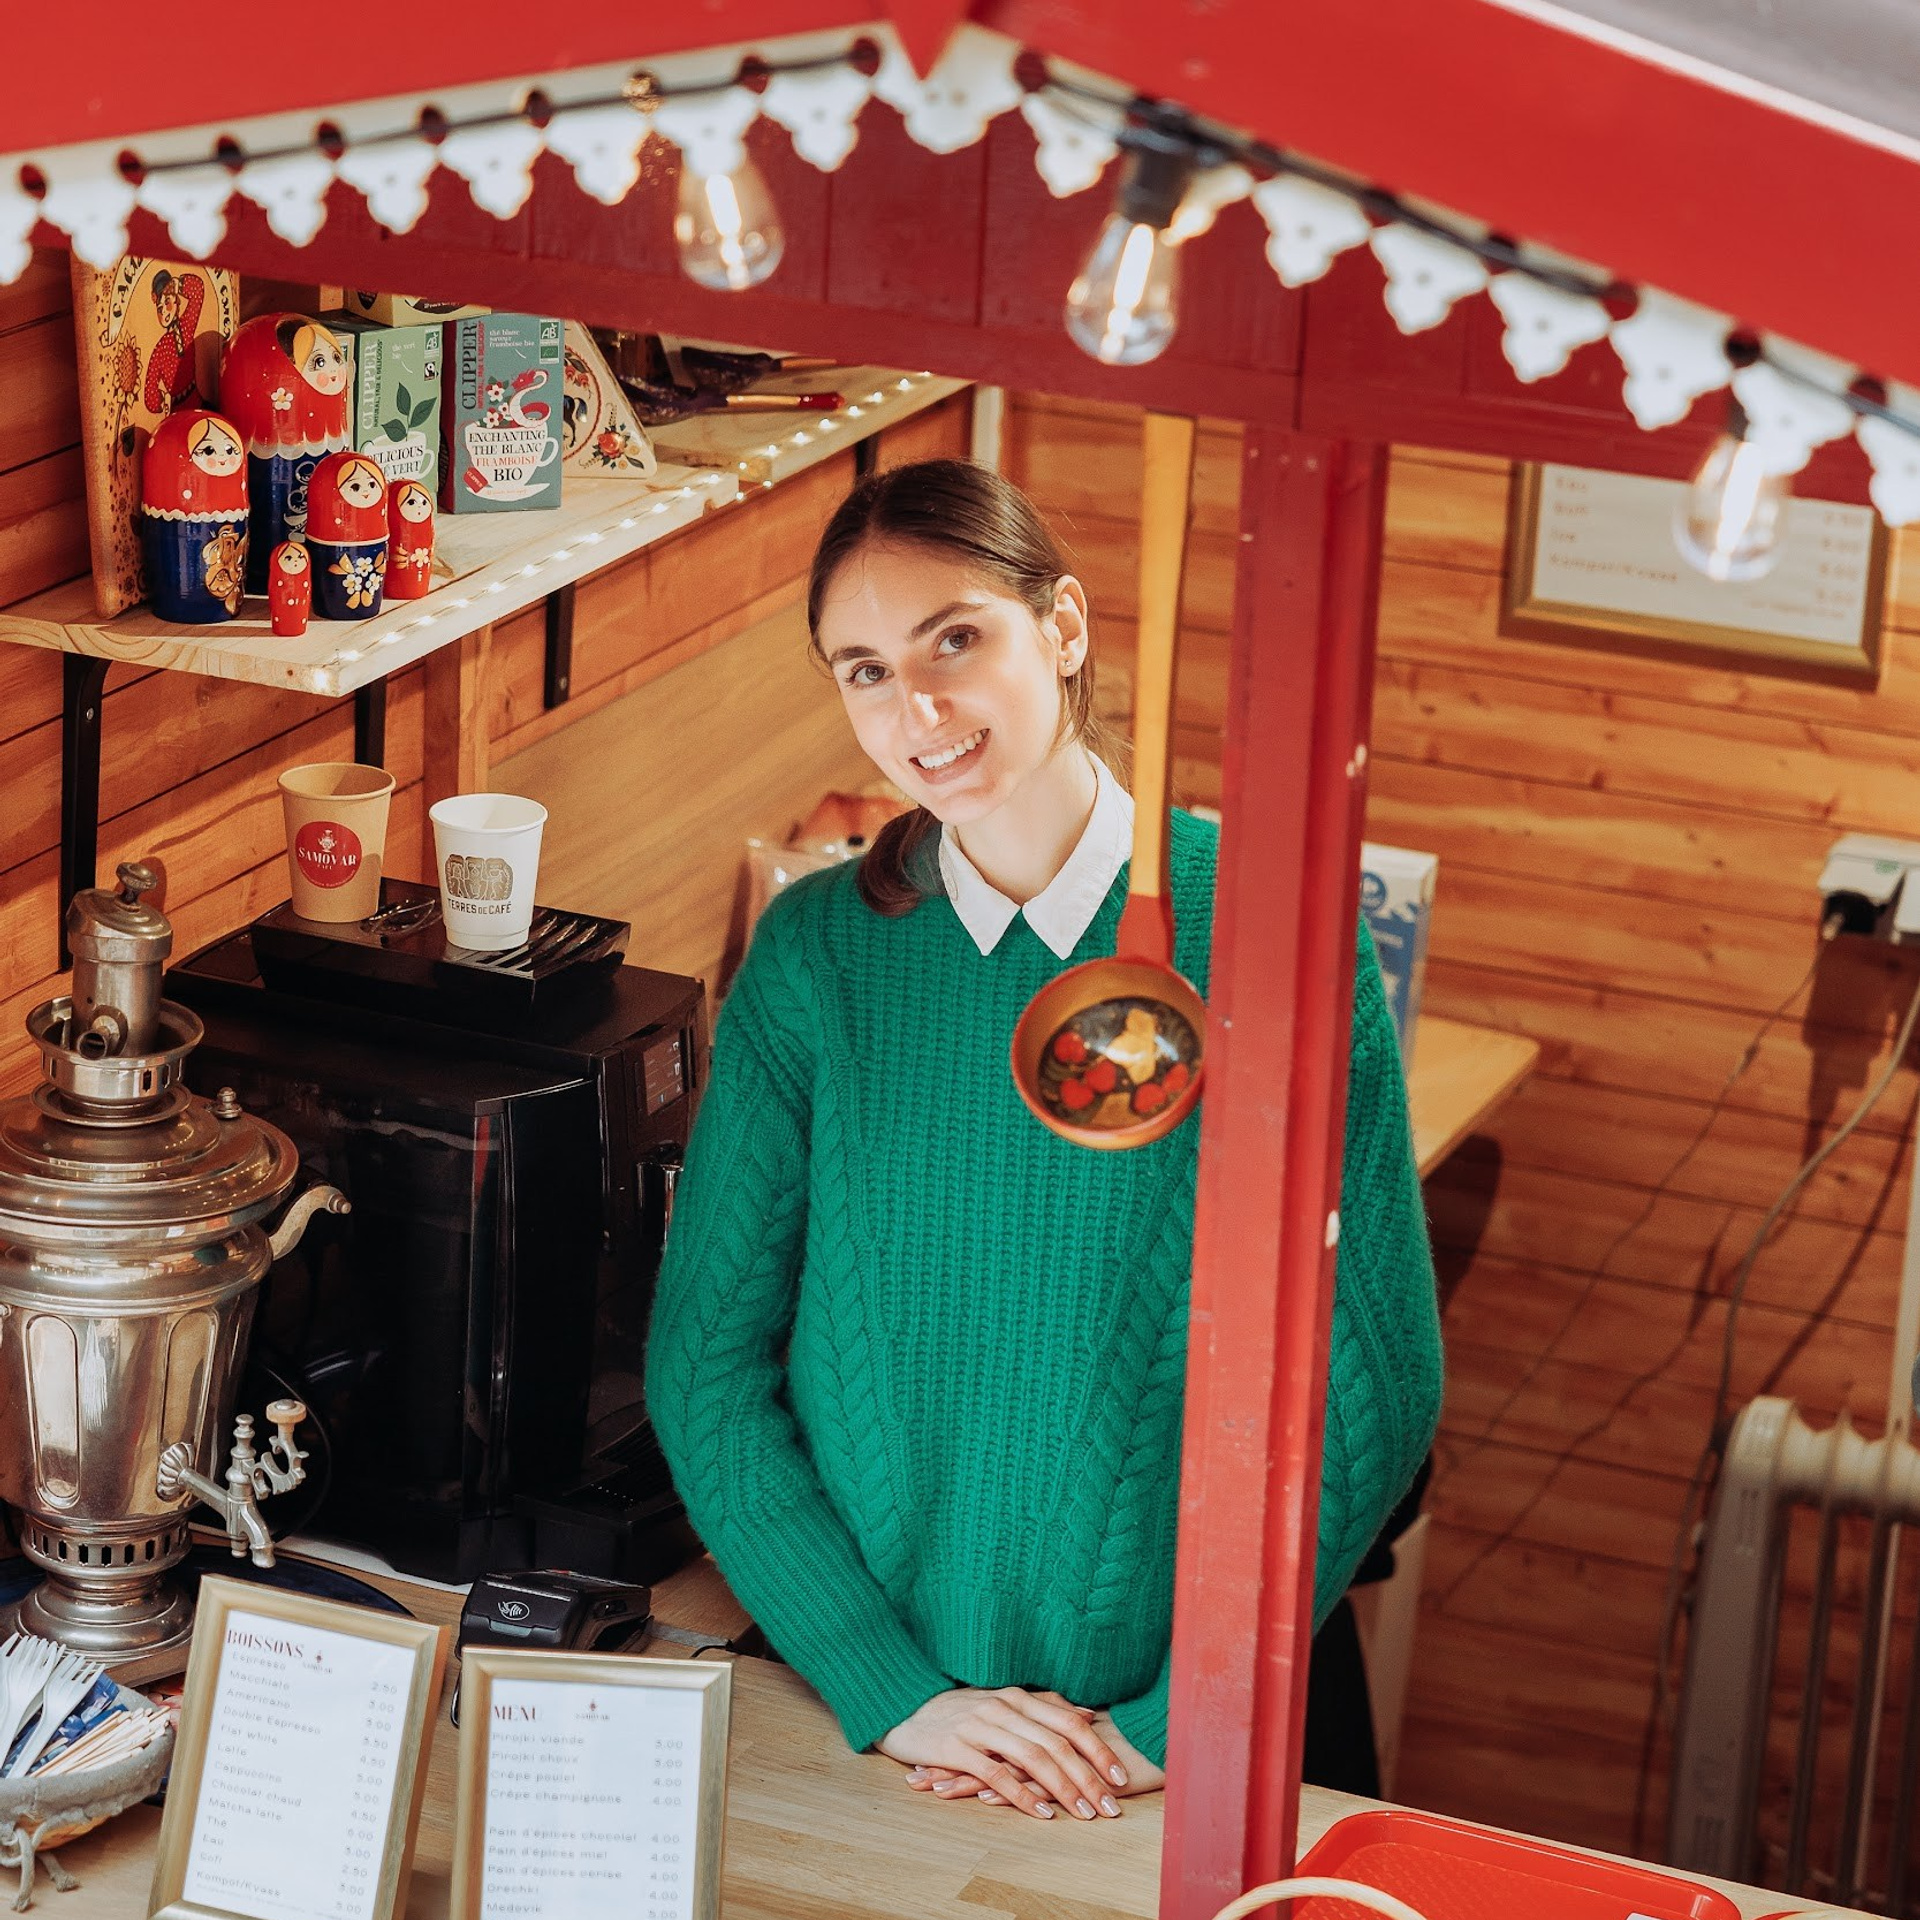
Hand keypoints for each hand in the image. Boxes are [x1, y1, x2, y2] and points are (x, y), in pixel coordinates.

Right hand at [912, 1709, 1163, 1811]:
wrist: (903, 1706)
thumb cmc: (957, 1709)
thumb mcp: (1002, 1701)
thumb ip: (1043, 1707)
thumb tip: (1085, 1714)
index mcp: (1018, 1696)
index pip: (1068, 1721)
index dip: (1097, 1749)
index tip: (1121, 1776)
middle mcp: (1004, 1707)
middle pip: (1057, 1742)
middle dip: (1089, 1776)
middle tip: (1112, 1804)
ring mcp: (981, 1725)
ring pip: (1033, 1757)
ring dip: (1064, 1788)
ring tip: (1085, 1812)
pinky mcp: (957, 1747)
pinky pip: (996, 1774)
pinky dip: (1022, 1795)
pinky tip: (1041, 1813)